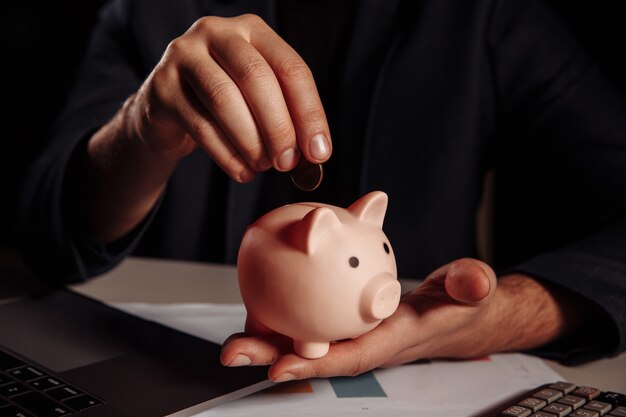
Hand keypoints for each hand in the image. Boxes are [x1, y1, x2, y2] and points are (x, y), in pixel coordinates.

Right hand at [125, 14, 331, 181]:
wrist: (167, 110)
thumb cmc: (224, 105)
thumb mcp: (258, 99)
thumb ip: (287, 116)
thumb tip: (315, 152)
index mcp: (252, 30)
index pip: (290, 68)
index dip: (309, 113)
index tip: (319, 151)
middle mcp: (216, 32)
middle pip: (257, 78)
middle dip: (279, 127)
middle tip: (288, 162)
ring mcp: (183, 55)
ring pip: (225, 100)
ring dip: (251, 142)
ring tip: (264, 166)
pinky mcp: (161, 86)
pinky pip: (200, 125)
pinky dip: (227, 155)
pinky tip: (242, 171)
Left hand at [221, 258, 499, 381]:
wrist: (455, 311)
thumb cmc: (459, 303)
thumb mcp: (470, 290)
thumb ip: (471, 286)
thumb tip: (473, 281)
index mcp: (391, 339)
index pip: (353, 355)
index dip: (318, 363)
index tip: (281, 365)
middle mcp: (363, 341)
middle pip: (315, 352)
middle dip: (272, 357)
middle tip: (232, 352)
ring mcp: (350, 332)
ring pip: (304, 337)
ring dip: (266, 340)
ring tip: (231, 340)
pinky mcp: (343, 319)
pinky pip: (308, 316)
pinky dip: (282, 312)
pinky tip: (258, 299)